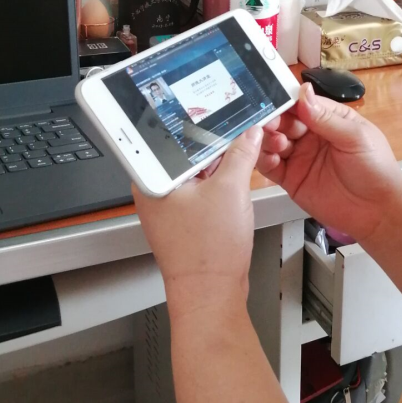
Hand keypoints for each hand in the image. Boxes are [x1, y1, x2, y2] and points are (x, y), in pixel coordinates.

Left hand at [132, 127, 262, 316]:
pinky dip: (221, 181)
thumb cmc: (207, 253)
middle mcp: (156, 190)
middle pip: (188, 151)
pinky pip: (204, 188)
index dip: (200, 119)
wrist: (212, 294)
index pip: (174, 134)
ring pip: (198, 170)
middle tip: (241, 128)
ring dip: (221, 162)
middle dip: (217, 141)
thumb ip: (241, 153)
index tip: (222, 108)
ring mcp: (171, 205)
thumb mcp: (231, 189)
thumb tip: (250, 132)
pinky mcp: (186, 217)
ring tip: (244, 151)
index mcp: (152, 179)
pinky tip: (238, 176)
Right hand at [257, 83, 401, 243]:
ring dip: (268, 139)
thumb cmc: (374, 168)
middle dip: (274, 119)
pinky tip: (268, 158)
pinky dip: (264, 160)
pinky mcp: (291, 179)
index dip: (287, 101)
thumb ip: (326, 118)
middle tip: (269, 123)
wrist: (376, 211)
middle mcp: (311, 135)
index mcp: (329, 119)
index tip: (273, 99)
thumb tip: (304, 92)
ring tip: (275, 143)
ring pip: (273, 141)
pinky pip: (270, 166)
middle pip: (284, 121)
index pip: (303, 104)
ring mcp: (299, 157)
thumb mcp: (355, 137)